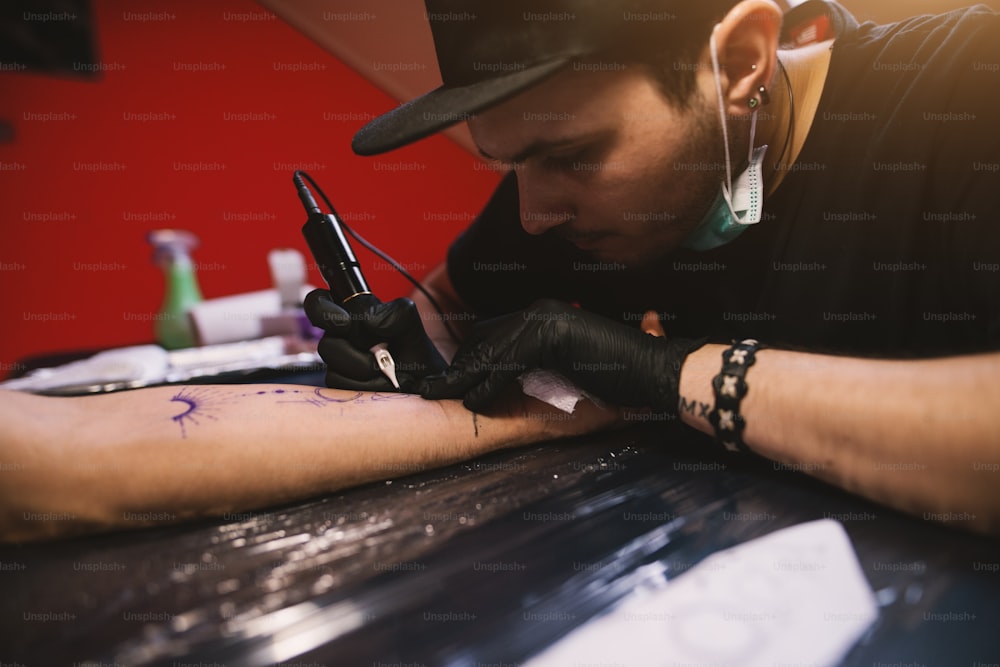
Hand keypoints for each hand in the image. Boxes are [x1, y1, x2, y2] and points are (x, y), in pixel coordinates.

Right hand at [304, 290, 447, 392]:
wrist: (426, 379)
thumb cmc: (414, 347)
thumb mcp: (409, 321)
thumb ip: (393, 313)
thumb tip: (368, 322)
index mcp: (351, 315)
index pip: (318, 303)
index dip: (322, 310)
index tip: (346, 323)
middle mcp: (341, 338)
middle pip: (325, 343)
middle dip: (349, 352)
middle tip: (373, 355)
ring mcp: (340, 363)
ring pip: (333, 367)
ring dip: (363, 369)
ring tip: (386, 370)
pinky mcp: (344, 385)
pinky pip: (341, 386)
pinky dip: (365, 385)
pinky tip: (383, 383)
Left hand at [420, 299, 704, 411]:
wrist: (653, 369)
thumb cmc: (621, 372)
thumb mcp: (572, 363)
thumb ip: (544, 361)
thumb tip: (515, 374)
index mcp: (545, 314)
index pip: (494, 334)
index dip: (471, 359)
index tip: (452, 380)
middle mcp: (541, 312)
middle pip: (486, 339)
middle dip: (459, 367)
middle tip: (433, 389)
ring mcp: (546, 320)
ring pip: (491, 351)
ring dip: (464, 378)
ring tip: (440, 397)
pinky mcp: (552, 337)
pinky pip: (508, 363)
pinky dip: (488, 385)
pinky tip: (473, 402)